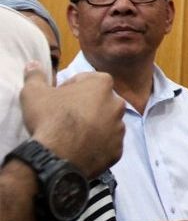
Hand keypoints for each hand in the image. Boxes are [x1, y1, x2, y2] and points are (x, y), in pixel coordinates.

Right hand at [19, 63, 125, 177]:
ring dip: (94, 126)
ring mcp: (120, 128)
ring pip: (106, 123)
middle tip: (65, 118)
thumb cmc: (50, 119)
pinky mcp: (118, 150)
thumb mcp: (34, 93)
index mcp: (102, 84)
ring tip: (72, 135)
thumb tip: (33, 64)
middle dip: (85, 107)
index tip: (58, 99)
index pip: (86, 80)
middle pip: (99, 102)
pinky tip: (81, 149)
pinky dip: (97, 146)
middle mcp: (117, 104)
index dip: (69, 89)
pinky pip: (108, 145)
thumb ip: (36, 76)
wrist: (58, 156)